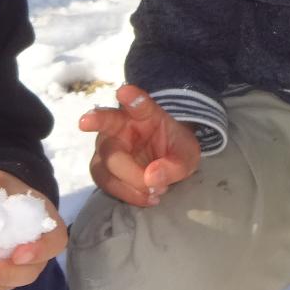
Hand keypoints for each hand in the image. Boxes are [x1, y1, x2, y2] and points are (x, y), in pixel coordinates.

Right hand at [79, 84, 200, 207]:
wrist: (166, 158)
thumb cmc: (174, 148)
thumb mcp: (186, 156)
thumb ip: (175, 165)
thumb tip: (152, 179)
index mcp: (145, 114)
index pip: (138, 104)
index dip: (132, 98)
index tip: (124, 91)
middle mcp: (120, 125)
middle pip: (108, 137)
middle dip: (124, 163)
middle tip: (137, 173)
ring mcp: (107, 146)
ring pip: (104, 165)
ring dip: (127, 183)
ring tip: (154, 193)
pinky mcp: (102, 166)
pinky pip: (105, 182)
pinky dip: (126, 193)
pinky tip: (146, 198)